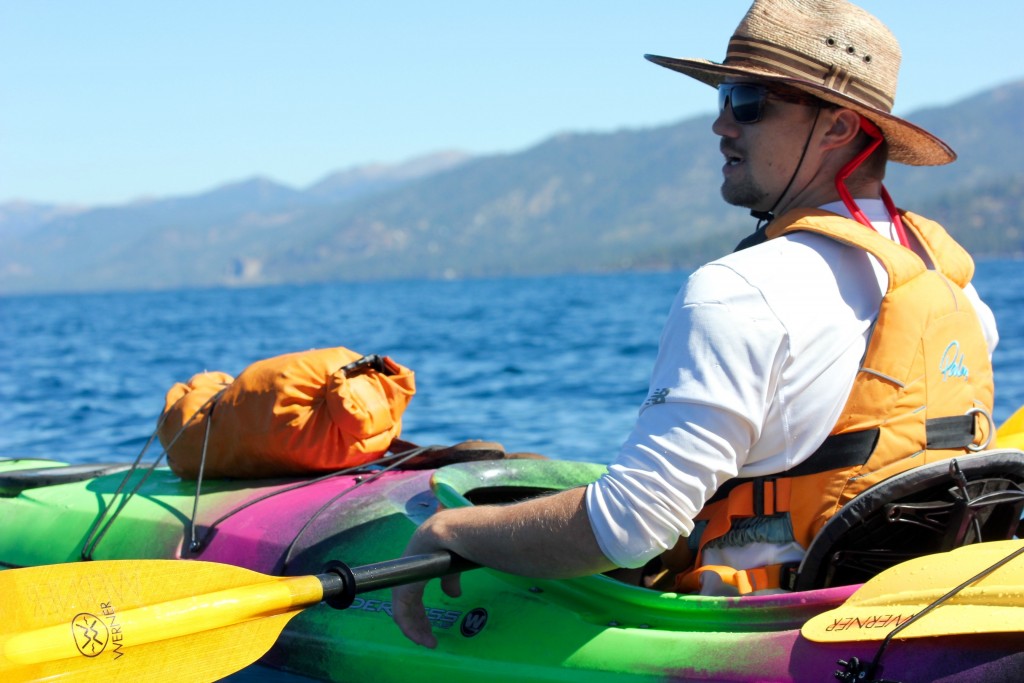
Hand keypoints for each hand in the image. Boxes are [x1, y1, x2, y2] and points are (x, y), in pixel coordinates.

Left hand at [391, 515, 460, 647]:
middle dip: (416, 622)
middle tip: (427, 639)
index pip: (412, 591)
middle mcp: (407, 568)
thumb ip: (450, 579)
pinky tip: (421, 636)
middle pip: (406, 601)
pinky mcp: (403, 581)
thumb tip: (453, 594)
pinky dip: (409, 625)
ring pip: (401, 608)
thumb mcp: (454, 565)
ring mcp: (403, 574)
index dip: (418, 611)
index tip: (428, 627)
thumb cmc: (459, 540)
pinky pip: (401, 609)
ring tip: (426, 642)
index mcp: (418, 562)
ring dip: (413, 628)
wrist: (455, 530)